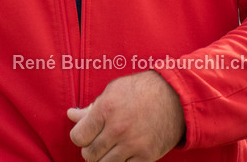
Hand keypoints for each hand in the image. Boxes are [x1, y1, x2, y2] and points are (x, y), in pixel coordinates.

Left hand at [67, 70, 184, 160]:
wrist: (175, 98)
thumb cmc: (141, 91)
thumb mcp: (113, 92)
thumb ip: (91, 108)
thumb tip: (71, 115)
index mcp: (106, 109)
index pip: (78, 137)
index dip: (80, 137)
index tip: (86, 134)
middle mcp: (118, 129)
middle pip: (89, 154)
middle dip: (91, 149)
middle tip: (99, 142)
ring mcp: (132, 145)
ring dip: (104, 159)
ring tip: (111, 148)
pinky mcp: (146, 157)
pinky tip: (124, 154)